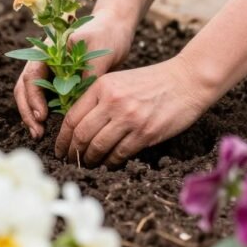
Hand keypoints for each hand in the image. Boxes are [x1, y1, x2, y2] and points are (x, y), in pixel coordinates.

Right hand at [14, 11, 134, 138]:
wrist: (115, 28)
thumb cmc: (106, 35)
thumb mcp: (97, 52)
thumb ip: (85, 75)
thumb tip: (74, 103)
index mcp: (47, 51)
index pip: (31, 76)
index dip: (33, 98)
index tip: (43, 115)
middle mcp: (44, 63)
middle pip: (25, 89)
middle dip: (28, 111)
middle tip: (37, 132)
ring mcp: (50, 73)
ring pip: (32, 96)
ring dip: (33, 116)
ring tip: (39, 135)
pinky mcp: (60, 83)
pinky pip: (47, 100)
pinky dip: (45, 114)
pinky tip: (50, 129)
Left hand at [54, 56, 213, 166]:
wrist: (187, 80)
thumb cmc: (153, 82)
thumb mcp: (119, 81)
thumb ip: (99, 98)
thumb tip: (78, 126)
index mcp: (102, 86)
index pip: (72, 117)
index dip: (62, 139)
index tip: (59, 150)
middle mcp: (112, 101)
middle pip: (81, 135)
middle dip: (72, 153)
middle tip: (70, 162)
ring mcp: (129, 118)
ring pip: (98, 147)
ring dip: (90, 161)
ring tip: (88, 165)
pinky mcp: (145, 132)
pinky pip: (119, 154)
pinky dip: (110, 163)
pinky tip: (108, 165)